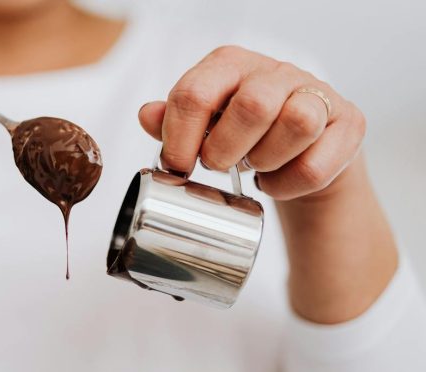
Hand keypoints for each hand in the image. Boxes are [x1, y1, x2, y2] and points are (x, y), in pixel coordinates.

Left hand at [137, 45, 395, 323]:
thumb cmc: (241, 136)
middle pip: (253, 105)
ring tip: (254, 167)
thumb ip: (172, 120)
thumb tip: (146, 115)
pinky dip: (289, 183)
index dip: (178, 138)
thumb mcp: (201, 126)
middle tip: (217, 166)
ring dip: (265, 160)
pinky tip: (276, 180)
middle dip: (225, 150)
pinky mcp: (348, 125)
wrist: (298, 154)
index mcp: (230, 65)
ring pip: (297, 123)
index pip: (195, 93)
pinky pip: (318, 163)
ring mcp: (317, 94)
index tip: (175, 166)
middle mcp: (276, 72)